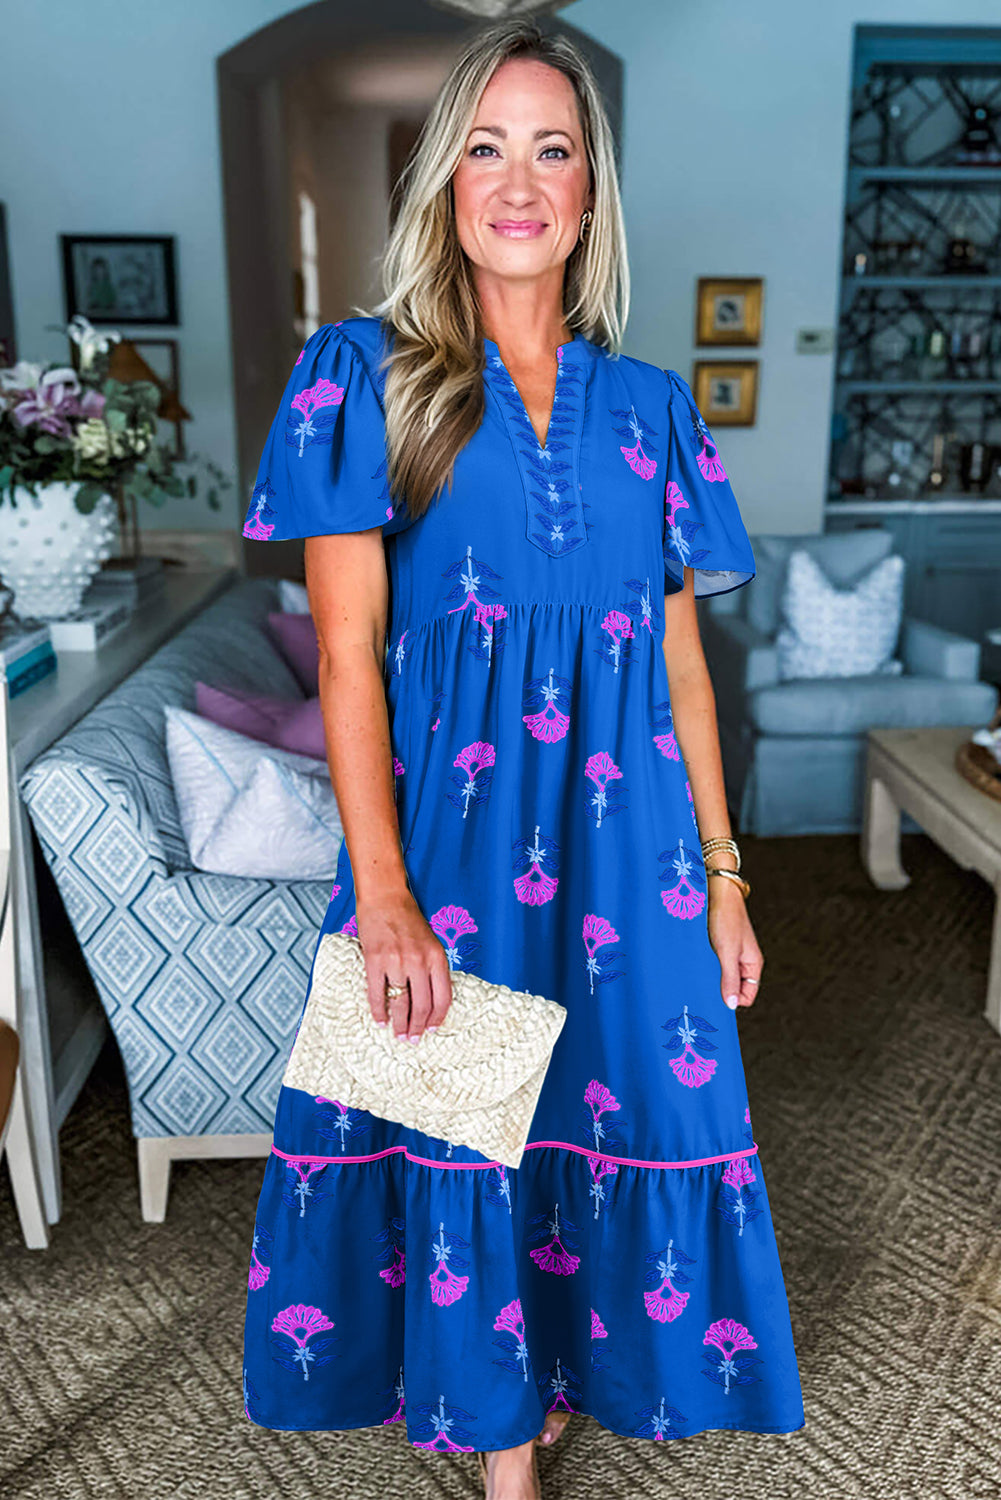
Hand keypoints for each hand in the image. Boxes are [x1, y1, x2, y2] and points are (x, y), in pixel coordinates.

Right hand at [355, 890, 453, 1040]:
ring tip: (398, 1035)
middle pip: (421, 1005)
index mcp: (437, 957)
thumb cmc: (409, 919)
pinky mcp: (375, 961)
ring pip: (400, 1003)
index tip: (432, 1029)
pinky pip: (377, 993)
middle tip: (412, 1039)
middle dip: (417, 1027)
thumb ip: (433, 967)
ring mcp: (396, 962)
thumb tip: (431, 999)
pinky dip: (378, 1010)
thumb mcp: (431, 942)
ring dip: (399, 1023)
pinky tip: (380, 1020)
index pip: (443, 997)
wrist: (385, 897)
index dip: (438, 1018)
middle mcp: (418, 961)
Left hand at [706, 878, 762, 1008]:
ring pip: (721, 977)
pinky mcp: (718, 946)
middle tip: (702, 987)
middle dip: (719, 990)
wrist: (716, 890)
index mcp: (752, 964)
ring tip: (697, 973)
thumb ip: (730, 979)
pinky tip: (694, 963)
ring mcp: (730, 953)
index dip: (732, 1000)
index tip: (714, 996)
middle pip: (734, 988)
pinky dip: (705, 966)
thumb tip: (731, 1006)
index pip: (747, 996)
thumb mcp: (727, 952)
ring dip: (710, 978)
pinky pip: (713, 964)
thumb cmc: (725, 918)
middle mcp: (743, 961)